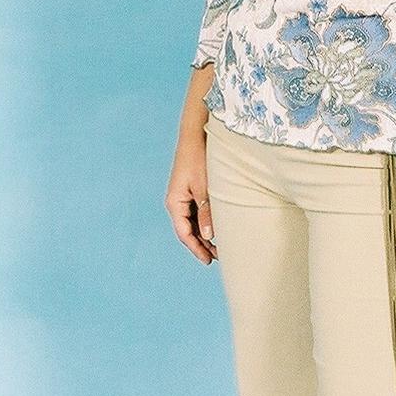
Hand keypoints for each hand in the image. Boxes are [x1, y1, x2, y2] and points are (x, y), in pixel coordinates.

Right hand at [166, 138, 217, 264]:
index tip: (208, 261)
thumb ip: (206, 211)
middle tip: (219, 257)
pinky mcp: (190, 190)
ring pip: (192, 222)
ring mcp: (183, 196)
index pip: (184, 233)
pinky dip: (205, 222)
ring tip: (220, 246)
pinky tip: (217, 228)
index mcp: (175, 203)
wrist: (195, 135)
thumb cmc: (199, 158)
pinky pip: (196, 212)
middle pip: (188, 230)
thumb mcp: (205, 187)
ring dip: (204, 234)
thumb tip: (208, 235)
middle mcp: (176, 202)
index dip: (196, 248)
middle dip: (202, 244)